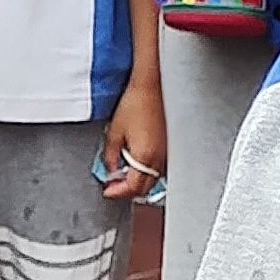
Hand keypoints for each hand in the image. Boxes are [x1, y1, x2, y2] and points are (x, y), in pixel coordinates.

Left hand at [101, 74, 166, 199]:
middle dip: (127, 189)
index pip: (132, 188)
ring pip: (153, 179)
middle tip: (113, 184)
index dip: (117, 192)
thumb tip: (110, 171)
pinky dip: (147, 170)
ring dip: (138, 181)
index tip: (108, 191)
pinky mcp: (170, 146)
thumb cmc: (136, 103)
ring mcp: (168, 153)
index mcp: (145, 157)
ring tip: (123, 172)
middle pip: (144, 188)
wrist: (152, 87)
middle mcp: (160, 159)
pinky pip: (159, 168)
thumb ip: (110, 157)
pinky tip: (137, 161)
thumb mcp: (114, 132)